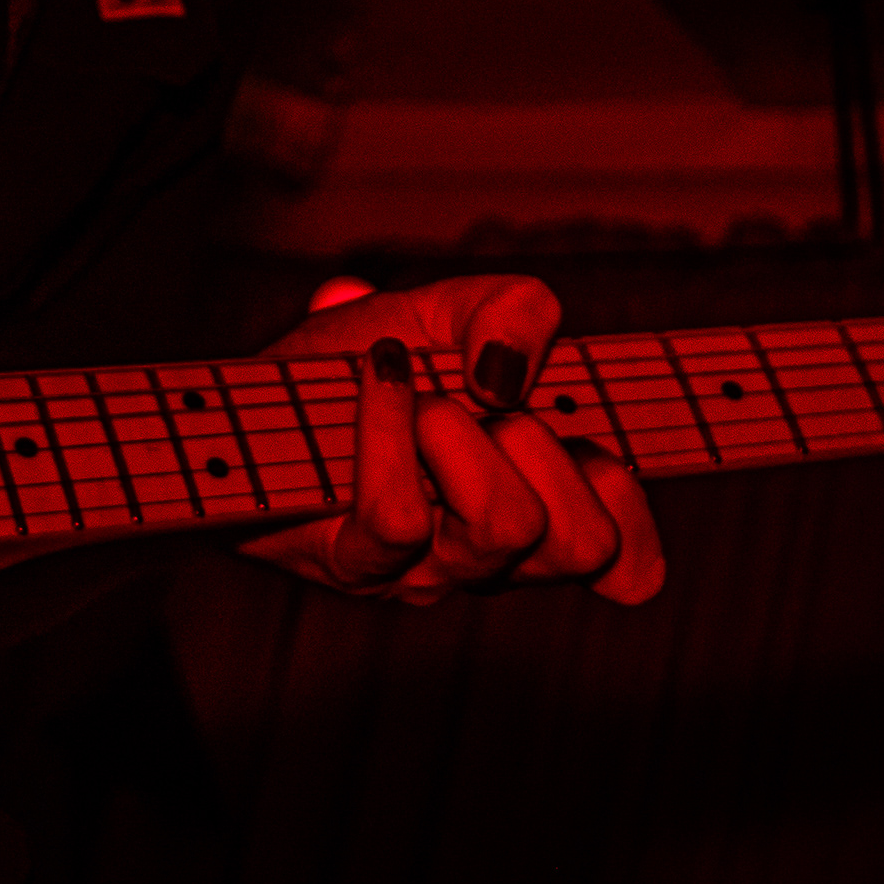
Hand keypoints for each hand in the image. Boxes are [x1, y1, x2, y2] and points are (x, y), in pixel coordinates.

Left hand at [237, 274, 664, 604]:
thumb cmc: (359, 364)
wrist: (244, 403)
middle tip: (474, 404)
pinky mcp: (357, 569)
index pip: (629, 562)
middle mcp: (492, 558)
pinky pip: (400, 517)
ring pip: (506, 529)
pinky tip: (372, 384)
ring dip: (462, 435)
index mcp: (538, 506)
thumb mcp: (446, 310)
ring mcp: (426, 573)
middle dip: (542, 445)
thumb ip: (512, 313)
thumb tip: (510, 376)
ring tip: (419, 399)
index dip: (639, 517)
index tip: (606, 444)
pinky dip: (388, 429)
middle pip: (583, 543)